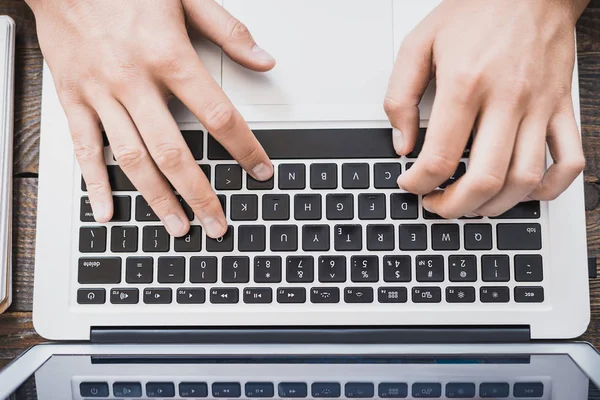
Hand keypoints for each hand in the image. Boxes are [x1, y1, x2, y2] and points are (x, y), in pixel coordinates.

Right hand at [27, 0, 275, 236]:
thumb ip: (229, 31)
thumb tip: (264, 60)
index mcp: (169, 55)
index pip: (218, 116)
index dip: (244, 148)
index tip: (260, 171)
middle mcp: (134, 80)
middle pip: (174, 152)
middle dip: (199, 194)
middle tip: (216, 223)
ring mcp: (100, 93)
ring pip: (132, 158)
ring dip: (157, 199)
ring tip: (178, 228)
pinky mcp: (72, 97)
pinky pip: (85, 147)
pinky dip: (96, 183)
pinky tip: (109, 211)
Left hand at [385, 0, 588, 217]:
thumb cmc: (476, 11)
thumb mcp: (419, 44)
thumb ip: (401, 96)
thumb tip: (402, 143)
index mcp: (465, 84)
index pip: (440, 157)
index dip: (419, 183)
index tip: (410, 184)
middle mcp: (506, 99)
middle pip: (486, 178)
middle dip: (455, 206)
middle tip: (438, 206)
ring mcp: (539, 106)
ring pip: (525, 178)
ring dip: (496, 206)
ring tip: (472, 205)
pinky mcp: (561, 107)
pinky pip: (569, 159)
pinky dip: (550, 188)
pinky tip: (525, 192)